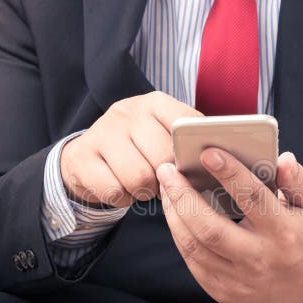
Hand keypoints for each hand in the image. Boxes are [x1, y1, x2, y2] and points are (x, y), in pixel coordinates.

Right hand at [60, 91, 200, 206]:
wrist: (87, 156)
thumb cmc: (139, 149)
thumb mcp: (163, 136)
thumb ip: (188, 143)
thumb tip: (221, 160)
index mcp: (155, 103)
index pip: (186, 125)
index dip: (193, 154)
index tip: (194, 168)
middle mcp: (127, 111)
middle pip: (164, 158)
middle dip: (169, 180)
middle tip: (166, 183)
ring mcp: (102, 132)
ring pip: (140, 178)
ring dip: (145, 192)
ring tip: (144, 186)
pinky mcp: (82, 157)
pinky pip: (115, 191)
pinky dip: (123, 199)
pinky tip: (122, 188)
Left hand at [156, 149, 302, 302]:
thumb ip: (299, 180)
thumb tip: (283, 159)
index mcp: (284, 233)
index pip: (253, 198)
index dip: (230, 173)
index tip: (208, 152)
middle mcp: (259, 259)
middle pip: (210, 227)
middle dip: (182, 195)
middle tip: (167, 169)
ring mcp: (238, 280)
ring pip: (193, 245)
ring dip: (173, 213)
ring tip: (166, 186)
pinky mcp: (222, 291)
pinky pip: (191, 260)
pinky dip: (179, 233)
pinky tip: (175, 212)